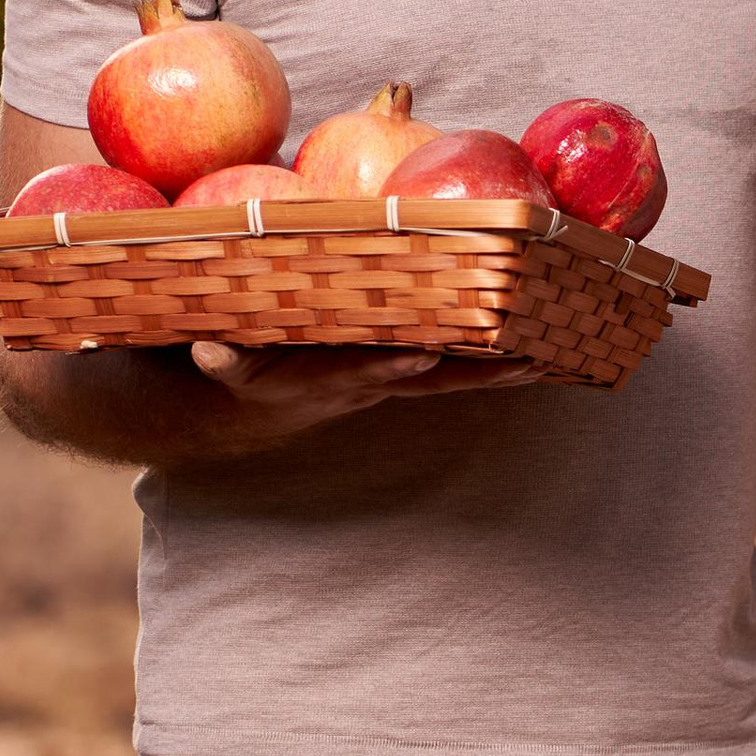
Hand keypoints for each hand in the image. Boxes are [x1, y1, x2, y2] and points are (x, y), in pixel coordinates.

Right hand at [188, 340, 547, 446]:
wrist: (267, 407)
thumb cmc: (250, 374)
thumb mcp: (229, 369)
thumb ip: (221, 359)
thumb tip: (206, 348)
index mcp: (333, 378)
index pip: (368, 370)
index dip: (393, 365)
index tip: (423, 355)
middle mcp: (375, 382)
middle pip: (434, 380)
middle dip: (477, 375)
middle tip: (524, 363)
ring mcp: (395, 379)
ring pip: (455, 377)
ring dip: (500, 371)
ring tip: (548, 358)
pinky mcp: (407, 373)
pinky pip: (457, 368)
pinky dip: (494, 363)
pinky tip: (537, 352)